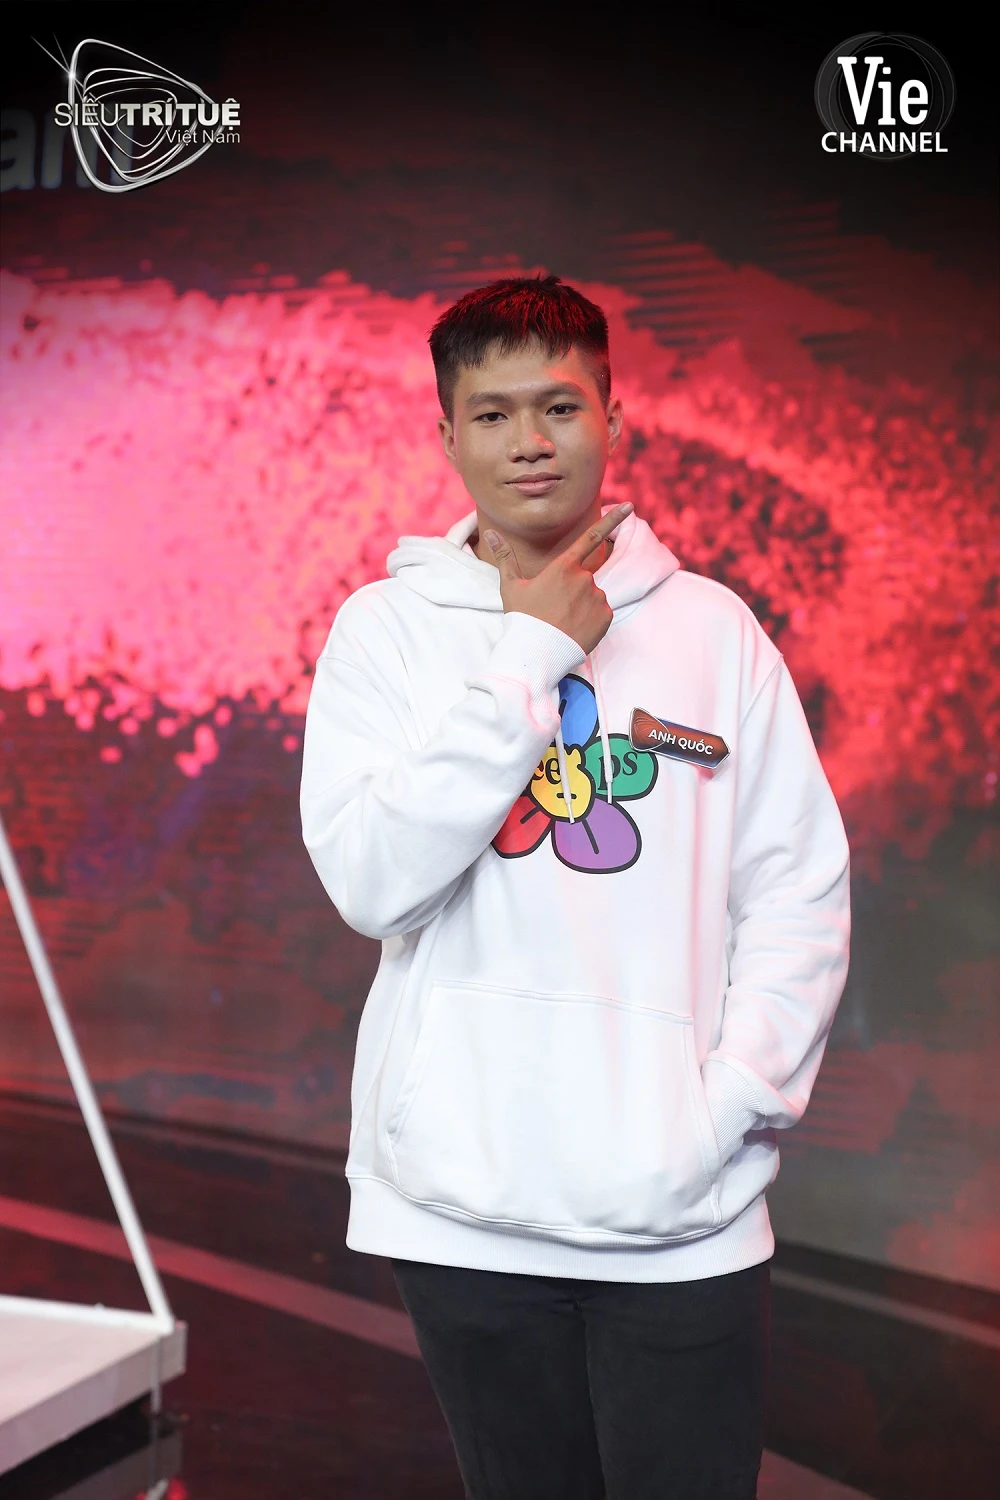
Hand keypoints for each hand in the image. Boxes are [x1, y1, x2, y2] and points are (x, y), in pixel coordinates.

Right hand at [484, 503, 632, 654]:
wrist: (536, 654)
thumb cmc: (522, 618)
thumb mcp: (511, 586)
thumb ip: (506, 557)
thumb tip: (490, 532)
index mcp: (563, 566)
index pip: (592, 537)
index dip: (613, 520)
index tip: (629, 506)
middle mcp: (584, 578)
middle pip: (583, 578)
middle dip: (572, 590)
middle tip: (553, 610)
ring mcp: (597, 597)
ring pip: (592, 596)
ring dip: (581, 605)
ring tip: (562, 622)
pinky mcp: (605, 616)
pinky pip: (601, 612)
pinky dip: (591, 619)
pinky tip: (574, 629)